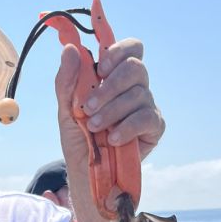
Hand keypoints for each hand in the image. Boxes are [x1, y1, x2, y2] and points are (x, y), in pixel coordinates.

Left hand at [55, 38, 164, 177]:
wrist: (86, 172)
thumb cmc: (79, 138)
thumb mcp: (66, 109)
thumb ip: (66, 81)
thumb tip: (69, 49)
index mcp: (115, 78)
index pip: (131, 49)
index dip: (118, 52)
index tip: (100, 69)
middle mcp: (134, 88)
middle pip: (135, 67)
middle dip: (110, 86)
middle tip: (88, 107)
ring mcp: (146, 106)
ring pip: (139, 94)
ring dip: (112, 111)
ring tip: (93, 128)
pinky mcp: (154, 128)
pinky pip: (147, 118)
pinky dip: (127, 127)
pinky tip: (113, 139)